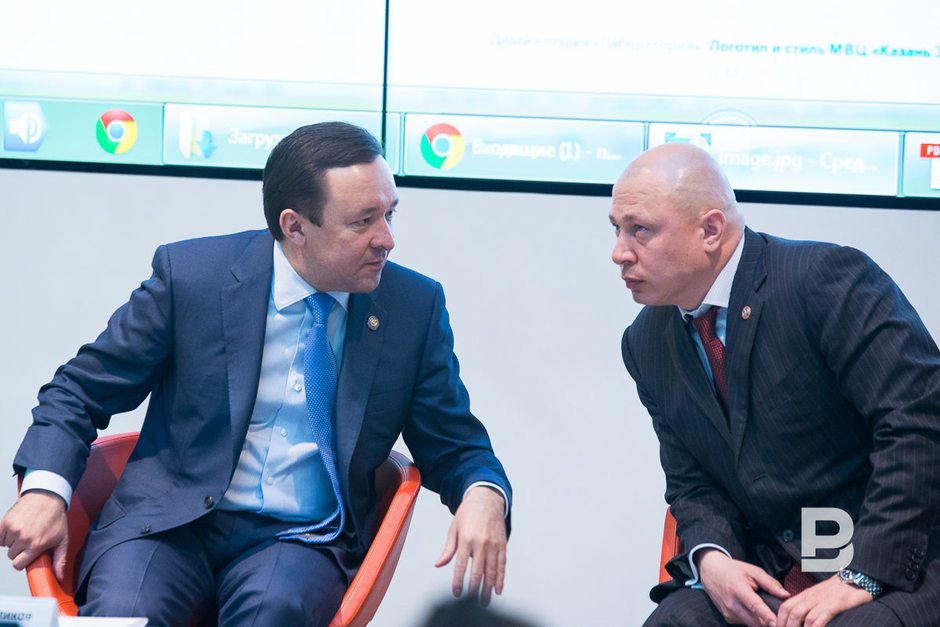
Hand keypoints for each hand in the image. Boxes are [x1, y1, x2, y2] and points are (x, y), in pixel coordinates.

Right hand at [0, 490, 68, 580]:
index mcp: (36, 545)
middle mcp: (23, 538)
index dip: (21, 562)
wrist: (47, 496)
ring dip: (13, 541)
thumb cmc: (55, 518)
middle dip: (19, 550)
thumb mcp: (62, 540)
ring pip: (5, 546)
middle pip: (11, 556)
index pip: (18, 565)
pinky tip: (16, 529)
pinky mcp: (6, 521)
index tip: (26, 556)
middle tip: (29, 540)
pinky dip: (4, 535)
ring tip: (25, 531)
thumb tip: (59, 577)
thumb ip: (60, 560)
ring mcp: (13, 529)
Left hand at [435, 486, 506, 605]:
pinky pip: (502, 565)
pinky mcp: (502, 544)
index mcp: (465, 539)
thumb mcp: (454, 528)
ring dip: (488, 588)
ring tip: (484, 600)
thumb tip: (439, 564)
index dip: (458, 582)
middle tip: (471, 602)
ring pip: (491, 571)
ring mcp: (493, 544)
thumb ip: (448, 549)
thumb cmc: (468, 513)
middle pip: (477, 572)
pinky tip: (498, 589)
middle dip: (474, 590)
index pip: (460, 566)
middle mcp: (480, 542)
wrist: (486, 498)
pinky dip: (500, 578)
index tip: (456, 593)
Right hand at [698, 548, 789, 626]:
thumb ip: (770, 583)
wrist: (711, 571)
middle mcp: (731, 603)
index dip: (767, 616)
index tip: (776, 623)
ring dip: (761, 622)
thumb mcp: (752, 571)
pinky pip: (745, 623)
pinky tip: (753, 610)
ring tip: (767, 613)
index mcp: (738, 589)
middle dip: (768, 623)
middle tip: (780, 619)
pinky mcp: (728, 618)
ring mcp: (728, 612)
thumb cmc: (733, 570)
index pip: (754, 606)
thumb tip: (786, 595)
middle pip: (755, 622)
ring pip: (751, 624)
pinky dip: (752, 620)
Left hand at [776, 573, 872, 626]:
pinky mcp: (834, 605)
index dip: (779, 620)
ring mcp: (821, 601)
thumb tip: (799, 621)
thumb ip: (809, 606)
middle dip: (785, 626)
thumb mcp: (820, 596)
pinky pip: (818, 619)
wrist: (856, 578)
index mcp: (806, 595)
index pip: (785, 607)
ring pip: (801, 616)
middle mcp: (811, 597)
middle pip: (790, 612)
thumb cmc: (839, 591)